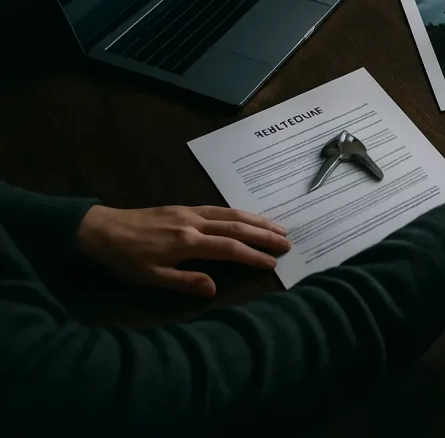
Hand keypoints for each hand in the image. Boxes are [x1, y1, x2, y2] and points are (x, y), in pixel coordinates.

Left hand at [78, 204, 291, 297]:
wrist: (101, 229)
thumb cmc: (124, 259)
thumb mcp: (150, 277)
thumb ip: (183, 281)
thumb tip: (213, 289)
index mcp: (187, 242)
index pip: (229, 248)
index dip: (253, 256)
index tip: (273, 263)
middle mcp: (193, 223)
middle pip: (237, 226)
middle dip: (264, 234)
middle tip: (288, 242)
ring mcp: (190, 212)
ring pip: (231, 213)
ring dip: (257, 220)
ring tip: (278, 227)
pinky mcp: (185, 207)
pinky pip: (220, 208)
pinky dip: (240, 212)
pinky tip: (249, 217)